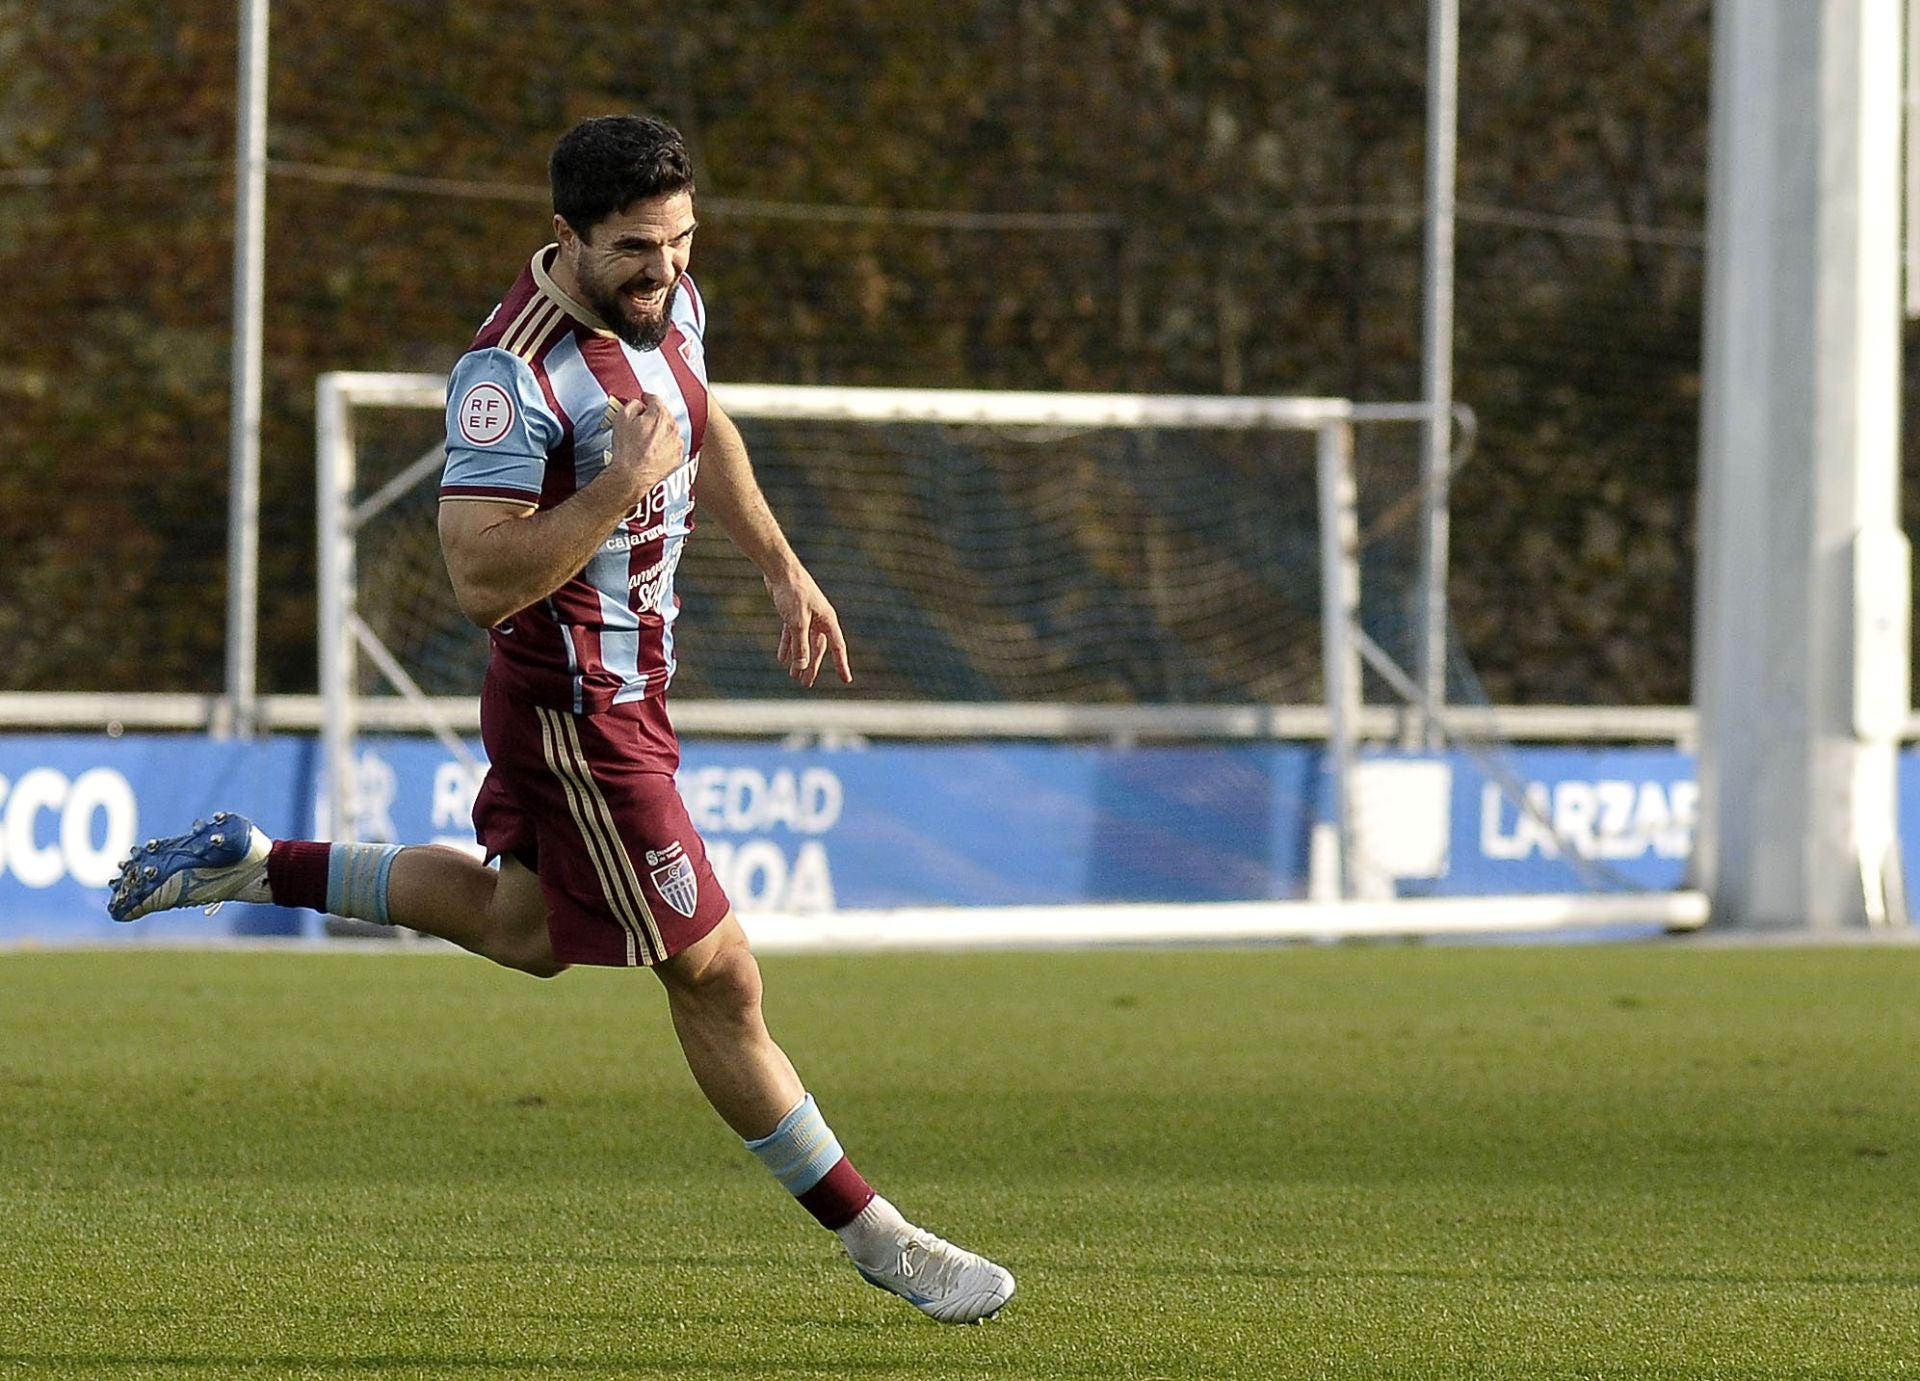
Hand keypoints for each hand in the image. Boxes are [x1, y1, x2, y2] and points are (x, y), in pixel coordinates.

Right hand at [603, 394, 684, 506]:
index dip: (646, 398)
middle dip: (653, 417)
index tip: (644, 400)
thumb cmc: (627, 450)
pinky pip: (672, 446)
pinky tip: (652, 451)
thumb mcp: (621, 419)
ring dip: (660, 432)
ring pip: (669, 431)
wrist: (632, 476)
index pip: (655, 399)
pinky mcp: (677, 458)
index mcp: (659, 415)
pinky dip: (664, 446)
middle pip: (664, 415)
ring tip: (645, 440)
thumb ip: (632, 405)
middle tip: (641, 423)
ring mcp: (676, 443)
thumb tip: (638, 405)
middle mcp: (672, 428)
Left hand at [766, 566, 851, 687]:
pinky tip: (781, 659)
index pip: (838, 647)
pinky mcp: (792, 613)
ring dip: (798, 659)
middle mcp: (819, 619)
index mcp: (827, 620)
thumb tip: (802, 667)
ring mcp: (806, 616)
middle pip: (818, 649)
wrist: (780, 570)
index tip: (846, 680)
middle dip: (812, 666)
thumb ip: (800, 646)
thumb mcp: (797, 623)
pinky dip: (787, 646)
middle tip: (806, 684)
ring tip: (793, 676)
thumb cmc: (793, 593)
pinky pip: (792, 635)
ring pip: (803, 643)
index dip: (841, 664)